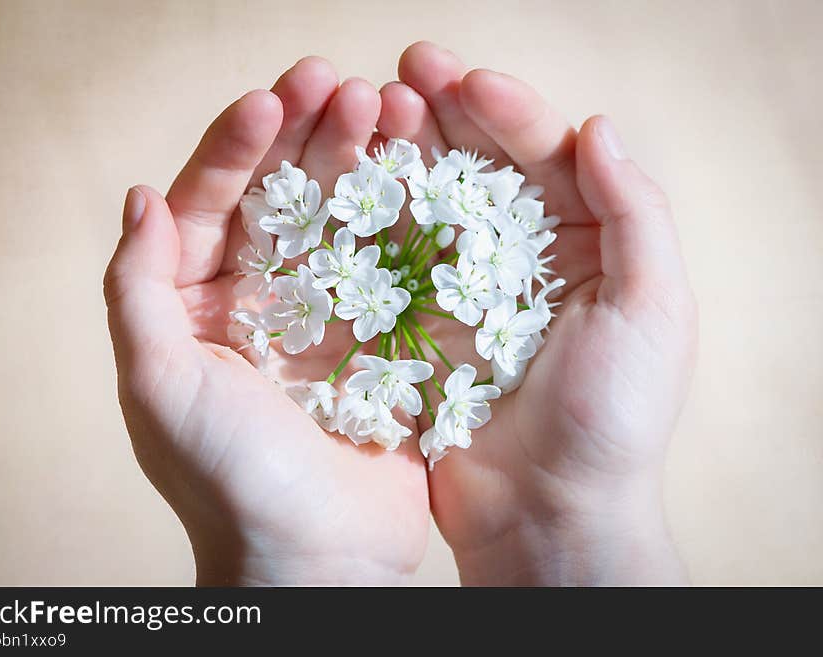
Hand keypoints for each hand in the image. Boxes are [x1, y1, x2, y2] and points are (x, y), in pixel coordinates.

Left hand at [104, 58, 428, 584]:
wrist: (317, 560)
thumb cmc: (229, 480)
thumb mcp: (159, 384)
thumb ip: (137, 290)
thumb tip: (139, 198)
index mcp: (197, 308)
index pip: (210, 206)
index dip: (234, 149)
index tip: (272, 101)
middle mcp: (258, 305)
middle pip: (280, 200)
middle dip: (307, 138)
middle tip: (342, 83)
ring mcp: (324, 319)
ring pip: (340, 222)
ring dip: (361, 165)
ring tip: (389, 109)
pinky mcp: (379, 340)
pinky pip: (390, 266)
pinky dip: (404, 220)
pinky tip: (422, 175)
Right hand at [379, 42, 696, 584]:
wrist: (546, 513)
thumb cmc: (611, 418)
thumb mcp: (653, 310)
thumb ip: (635, 215)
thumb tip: (599, 127)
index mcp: (584, 245)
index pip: (545, 158)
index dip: (507, 112)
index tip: (463, 79)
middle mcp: (520, 259)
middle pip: (478, 169)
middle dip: (443, 116)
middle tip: (401, 74)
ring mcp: (462, 290)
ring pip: (428, 203)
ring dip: (400, 155)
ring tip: (367, 110)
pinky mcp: (416, 326)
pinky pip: (391, 260)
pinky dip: (370, 219)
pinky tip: (345, 181)